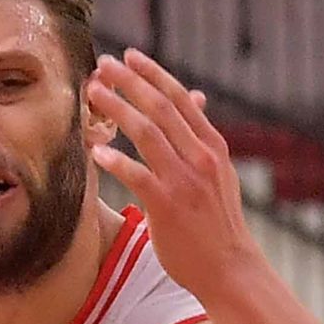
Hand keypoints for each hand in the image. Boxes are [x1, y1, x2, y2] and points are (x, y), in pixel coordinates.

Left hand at [85, 49, 262, 308]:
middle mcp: (201, 158)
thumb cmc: (218, 222)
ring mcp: (185, 181)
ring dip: (117, 109)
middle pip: (161, 108)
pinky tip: (97, 150)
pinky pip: (138, 176)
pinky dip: (117, 160)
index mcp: (213, 146)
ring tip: (93, 93)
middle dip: (129, 82)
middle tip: (103, 65)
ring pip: (147, 134)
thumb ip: (202, 137)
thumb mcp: (219, 173)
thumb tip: (197, 97)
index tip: (130, 56)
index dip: (153, 73)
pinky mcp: (168, 207)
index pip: (181, 99)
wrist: (230, 267)